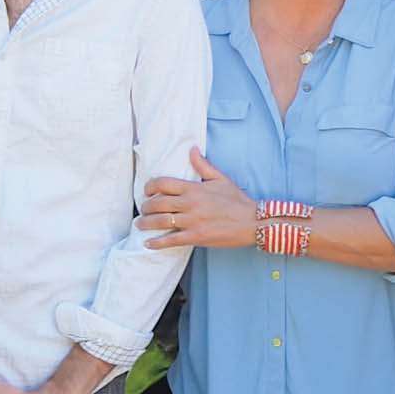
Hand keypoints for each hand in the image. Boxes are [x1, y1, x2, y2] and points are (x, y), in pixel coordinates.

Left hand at [139, 148, 259, 251]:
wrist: (253, 222)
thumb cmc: (237, 201)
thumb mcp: (221, 179)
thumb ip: (203, 165)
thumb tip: (192, 149)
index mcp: (194, 188)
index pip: (163, 184)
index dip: (150, 187)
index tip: (147, 192)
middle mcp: (190, 204)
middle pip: (157, 203)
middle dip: (146, 207)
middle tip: (143, 210)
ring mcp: (192, 221)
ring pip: (160, 221)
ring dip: (146, 223)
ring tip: (140, 224)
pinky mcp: (196, 237)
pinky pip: (170, 240)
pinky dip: (157, 243)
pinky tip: (149, 244)